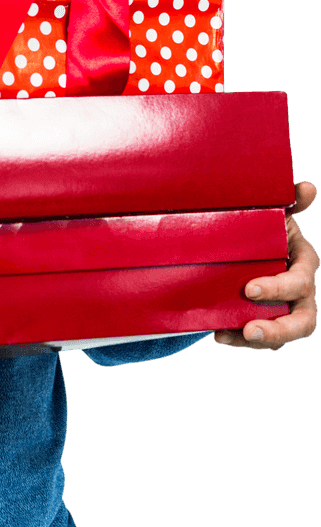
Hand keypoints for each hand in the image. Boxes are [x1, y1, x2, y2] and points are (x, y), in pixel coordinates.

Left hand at [215, 182, 317, 348]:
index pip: (299, 281)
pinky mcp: (267, 320)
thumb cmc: (264, 225)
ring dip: (260, 339)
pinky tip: (218, 333)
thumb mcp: (276, 212)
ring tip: (227, 335)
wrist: (246, 242)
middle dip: (278, 328)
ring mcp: (285, 309)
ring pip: (283, 335)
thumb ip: (291, 202)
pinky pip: (259, 338)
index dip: (278, 288)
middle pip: (302, 320)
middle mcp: (300, 291)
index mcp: (303, 263)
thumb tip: (308, 188)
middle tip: (250, 328)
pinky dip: (239, 338)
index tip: (249, 290)